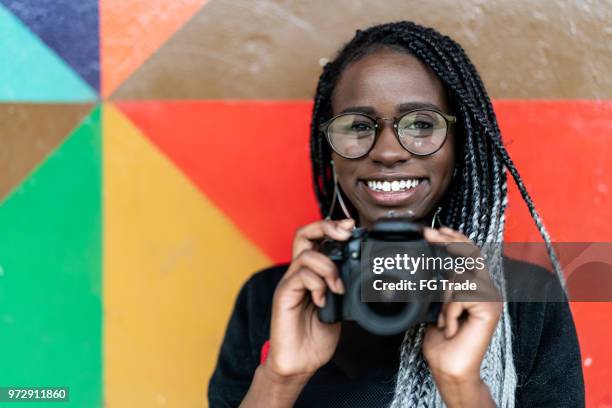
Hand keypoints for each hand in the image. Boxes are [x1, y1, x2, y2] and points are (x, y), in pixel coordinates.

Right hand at [263, 218, 354, 379]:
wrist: (300, 362)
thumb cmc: (317, 336)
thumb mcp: (340, 307)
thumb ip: (344, 287)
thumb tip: (362, 274)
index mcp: (312, 273)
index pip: (317, 238)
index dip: (333, 227)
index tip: (351, 227)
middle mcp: (299, 273)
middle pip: (304, 234)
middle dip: (326, 227)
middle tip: (344, 235)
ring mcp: (290, 283)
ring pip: (306, 255)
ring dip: (328, 267)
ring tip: (337, 287)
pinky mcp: (284, 296)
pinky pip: (299, 277)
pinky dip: (317, 285)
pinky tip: (323, 301)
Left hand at [422, 227, 500, 405]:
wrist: (448, 367)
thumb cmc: (441, 341)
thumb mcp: (433, 305)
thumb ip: (436, 285)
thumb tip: (424, 264)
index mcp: (475, 287)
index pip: (469, 254)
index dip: (454, 239)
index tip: (434, 231)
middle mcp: (487, 290)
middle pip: (471, 254)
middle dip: (449, 241)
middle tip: (429, 234)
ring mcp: (490, 299)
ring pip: (462, 276)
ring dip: (445, 296)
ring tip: (442, 318)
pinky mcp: (489, 309)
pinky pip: (461, 295)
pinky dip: (448, 311)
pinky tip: (448, 327)